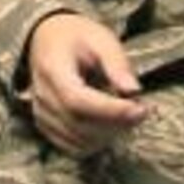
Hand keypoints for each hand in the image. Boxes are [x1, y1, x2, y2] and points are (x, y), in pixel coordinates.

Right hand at [23, 13, 147, 156]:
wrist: (47, 39)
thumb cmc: (76, 37)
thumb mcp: (101, 38)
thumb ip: (117, 63)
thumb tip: (134, 91)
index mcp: (53, 69)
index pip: (78, 101)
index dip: (110, 111)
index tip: (140, 109)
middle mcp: (42, 97)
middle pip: (79, 125)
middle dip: (116, 124)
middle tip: (142, 110)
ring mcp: (41, 115)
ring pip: (78, 141)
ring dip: (109, 135)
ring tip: (127, 115)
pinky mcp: (46, 127)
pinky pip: (72, 147)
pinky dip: (96, 143)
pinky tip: (110, 125)